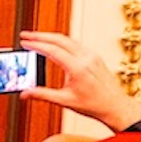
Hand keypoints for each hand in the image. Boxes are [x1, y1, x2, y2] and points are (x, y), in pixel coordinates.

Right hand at [18, 31, 140, 130]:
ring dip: (51, 36)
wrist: (115, 106)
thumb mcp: (65, 101)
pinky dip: (61, 41)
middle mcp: (86, 58)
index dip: (36, 45)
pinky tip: (55, 44)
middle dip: (40, 35)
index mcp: (78, 68)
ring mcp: (92, 56)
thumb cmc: (95, 105)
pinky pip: (75, 43)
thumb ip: (43, 95)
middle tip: (26, 35)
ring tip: (37, 38)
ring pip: (68, 39)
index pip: (53, 50)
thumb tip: (26, 93)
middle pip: (59, 39)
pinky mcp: (95, 56)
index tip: (24, 43)